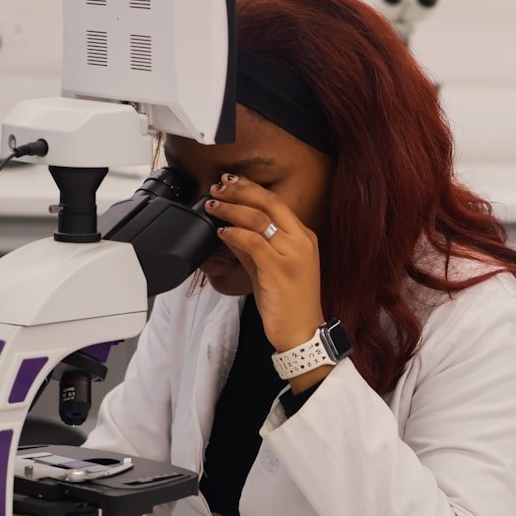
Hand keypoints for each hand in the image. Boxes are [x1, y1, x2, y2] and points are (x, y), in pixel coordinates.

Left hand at [205, 177, 324, 354]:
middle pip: (268, 202)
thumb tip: (230, 229)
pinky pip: (251, 242)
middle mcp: (301, 240)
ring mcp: (292, 253)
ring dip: (230, 209)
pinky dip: (233, 233)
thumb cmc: (288, 304)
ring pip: (257, 218)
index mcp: (303, 237)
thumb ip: (253, 248)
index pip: (276, 202)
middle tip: (216, 187)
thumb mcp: (270, 269)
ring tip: (212, 206)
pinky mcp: (279, 268)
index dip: (251, 188)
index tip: (230, 182)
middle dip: (239, 190)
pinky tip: (221, 232)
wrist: (301, 333)